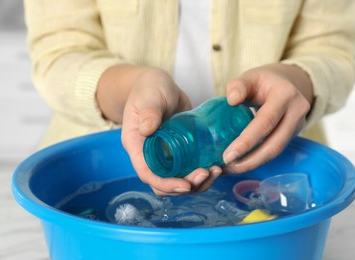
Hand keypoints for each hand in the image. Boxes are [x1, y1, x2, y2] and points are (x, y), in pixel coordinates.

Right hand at [98, 66, 221, 195]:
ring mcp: (167, 154)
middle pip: (165, 183)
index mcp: (137, 146)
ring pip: (180, 179)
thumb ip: (148, 112)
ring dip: (199, 182)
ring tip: (216, 170)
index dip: (166, 184)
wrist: (159, 84)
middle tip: (207, 172)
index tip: (185, 185)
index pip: (148, 174)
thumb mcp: (148, 97)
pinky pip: (190, 168)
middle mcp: (150, 155)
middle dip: (187, 185)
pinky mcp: (181, 150)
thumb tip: (146, 130)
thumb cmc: (149, 88)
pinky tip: (217, 164)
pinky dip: (203, 171)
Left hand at [222, 63, 313, 172]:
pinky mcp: (294, 135)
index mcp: (286, 95)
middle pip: (274, 144)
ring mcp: (299, 125)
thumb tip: (231, 100)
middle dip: (250, 160)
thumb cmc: (266, 80)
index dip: (247, 141)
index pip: (266, 122)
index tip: (228, 155)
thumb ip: (238, 85)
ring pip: (276, 151)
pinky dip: (258, 159)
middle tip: (227, 166)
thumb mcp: (251, 76)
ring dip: (253, 163)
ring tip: (230, 168)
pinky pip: (275, 150)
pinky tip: (240, 163)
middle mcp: (297, 112)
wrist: (291, 82)